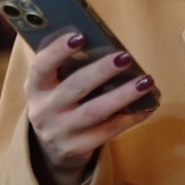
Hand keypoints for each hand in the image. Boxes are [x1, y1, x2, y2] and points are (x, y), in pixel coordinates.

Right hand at [25, 33, 156, 184]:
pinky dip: (131, 117)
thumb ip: (69, 65)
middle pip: (75, 87)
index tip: (80, 36)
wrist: (53, 146)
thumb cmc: (60, 100)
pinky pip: (108, 131)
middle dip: (101, 71)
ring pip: (94, 111)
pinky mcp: (77, 148)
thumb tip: (104, 41)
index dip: (58, 51)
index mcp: (35, 87)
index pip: (41, 66)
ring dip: (123, 95)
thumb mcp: (53, 84)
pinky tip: (148, 105)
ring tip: (146, 81)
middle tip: (125, 57)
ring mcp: (60, 132)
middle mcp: (43, 111)